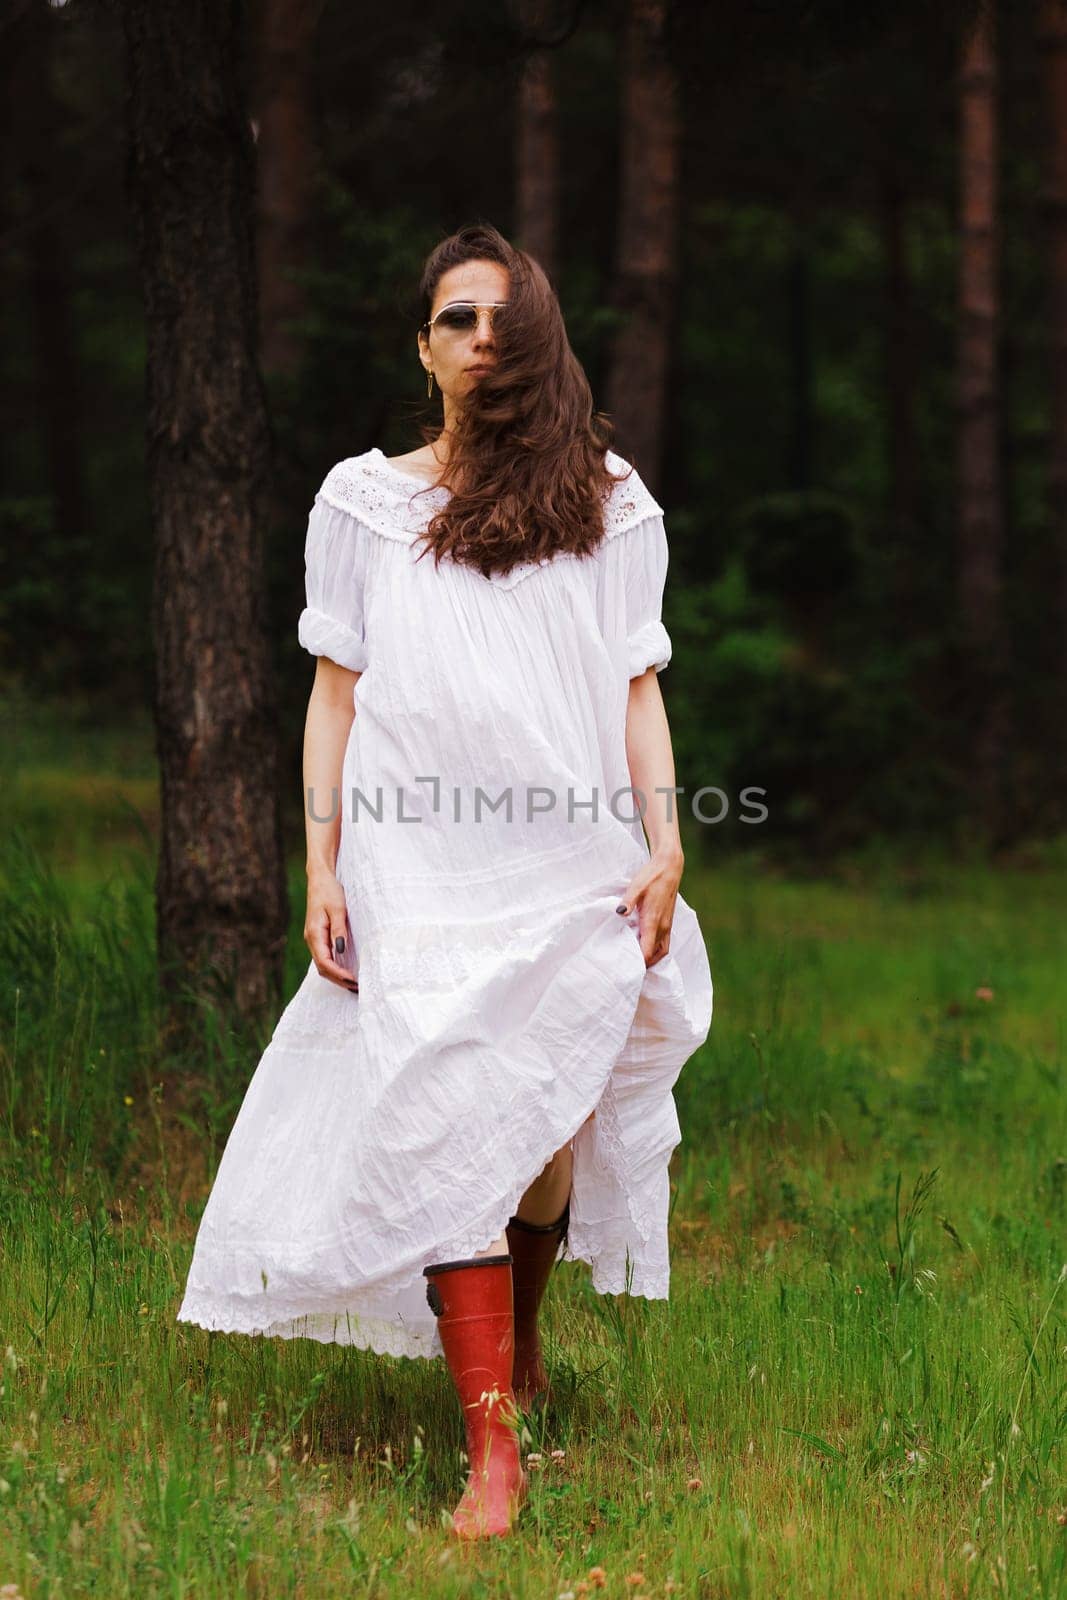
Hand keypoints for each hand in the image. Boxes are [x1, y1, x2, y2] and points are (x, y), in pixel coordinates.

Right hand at [304, 867, 358, 991]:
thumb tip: (340, 951)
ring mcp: (313, 938)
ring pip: (323, 964)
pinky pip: (325, 957)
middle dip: (338, 980)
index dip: (338, 974)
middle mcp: (311, 939)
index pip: (324, 962)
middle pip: (322, 968)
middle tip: (357, 988)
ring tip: (354, 984)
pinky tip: (347, 970)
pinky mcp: (318, 936)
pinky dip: (335, 967)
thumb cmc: (330, 891)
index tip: (354, 981)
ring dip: (337, 976)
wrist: (320, 878)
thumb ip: (339, 930)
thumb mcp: (338, 909)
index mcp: (314, 933)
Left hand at [618, 849, 682, 967]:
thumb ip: (628, 900)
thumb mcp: (637, 885)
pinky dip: (656, 952)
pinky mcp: (668, 921)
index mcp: (654, 921)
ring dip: (651, 960)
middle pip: (655, 956)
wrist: (669, 866)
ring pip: (662, 951)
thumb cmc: (651, 876)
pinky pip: (664, 944)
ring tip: (636, 964)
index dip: (638, 963)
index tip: (625, 970)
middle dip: (644, 965)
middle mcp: (663, 926)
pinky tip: (645, 949)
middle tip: (628, 972)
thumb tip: (620, 912)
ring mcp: (667, 925)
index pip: (647, 950)